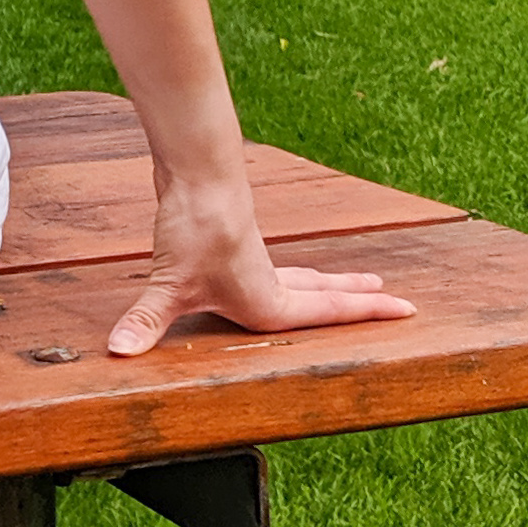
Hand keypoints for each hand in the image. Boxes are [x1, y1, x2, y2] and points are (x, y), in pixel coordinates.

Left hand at [106, 187, 419, 355]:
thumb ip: (145, 322)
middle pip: (324, 293)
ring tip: (356, 283)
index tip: (409, 308)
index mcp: (268, 302)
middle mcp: (270, 283)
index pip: (329, 312)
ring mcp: (256, 260)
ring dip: (331, 283)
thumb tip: (118, 350)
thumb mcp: (169, 286)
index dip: (367, 314)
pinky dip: (298, 272)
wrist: (197, 175)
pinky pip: (281, 264)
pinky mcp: (239, 242)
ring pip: (304, 276)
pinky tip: (284, 273)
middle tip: (392, 298)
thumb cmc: (194, 231)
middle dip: (357, 300)